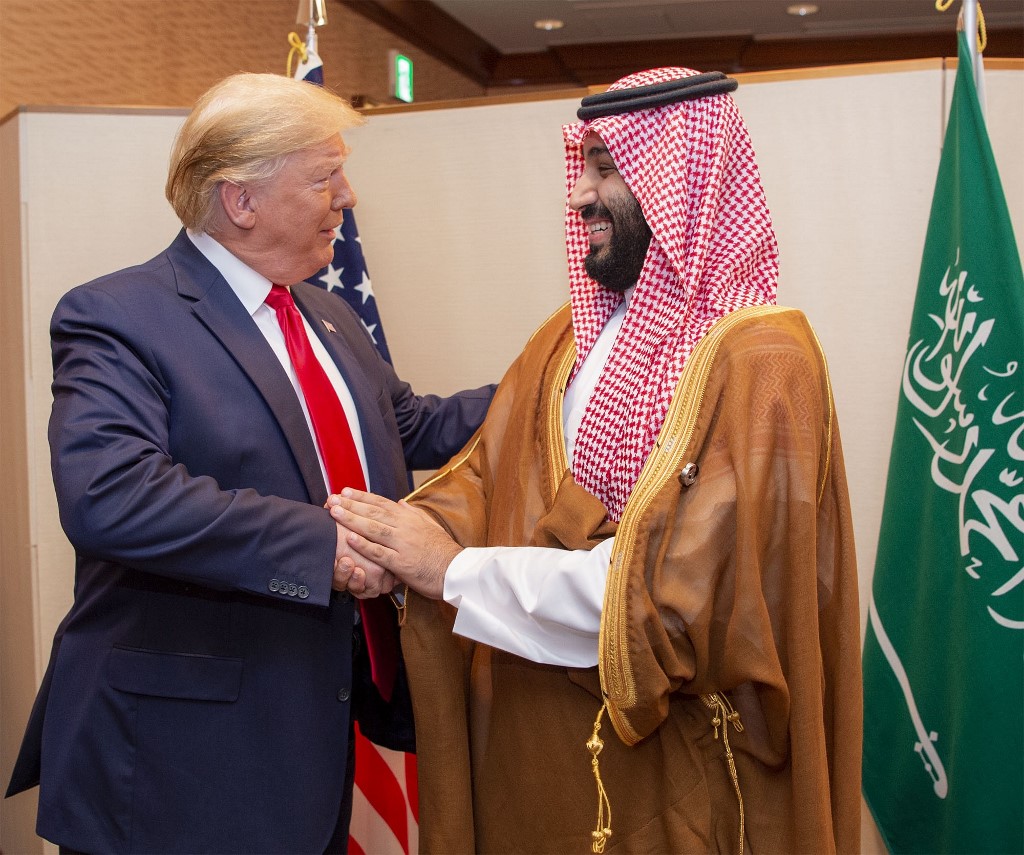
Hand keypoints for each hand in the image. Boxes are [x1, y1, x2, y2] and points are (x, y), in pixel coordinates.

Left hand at [328, 488, 460, 599]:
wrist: (456, 570)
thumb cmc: (442, 550)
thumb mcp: (430, 525)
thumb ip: (413, 513)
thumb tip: (401, 502)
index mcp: (410, 518)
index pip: (381, 503)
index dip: (361, 497)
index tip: (344, 491)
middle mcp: (405, 527)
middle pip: (373, 513)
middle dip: (350, 505)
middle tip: (331, 499)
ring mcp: (403, 544)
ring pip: (374, 529)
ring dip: (352, 520)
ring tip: (335, 513)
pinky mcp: (402, 563)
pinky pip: (380, 553)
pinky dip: (364, 545)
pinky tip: (350, 538)